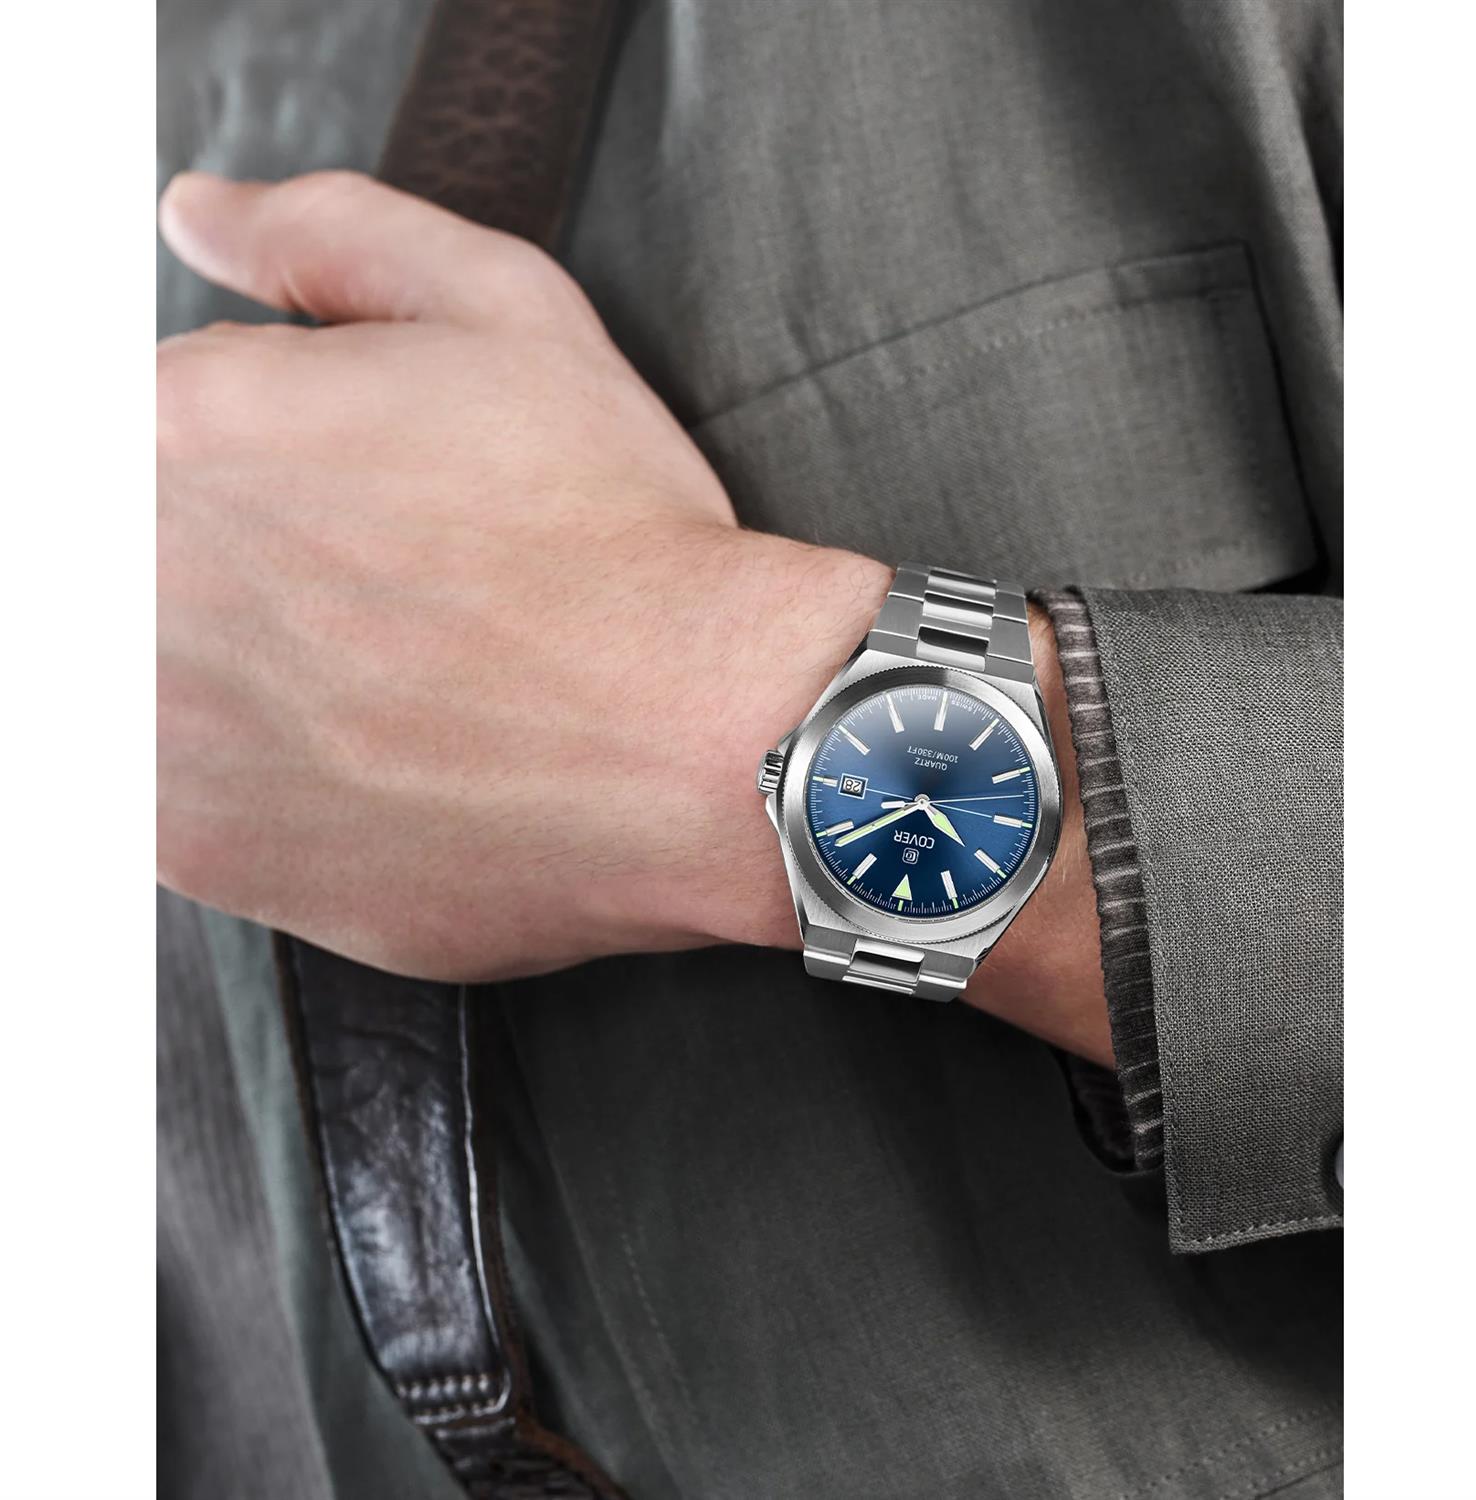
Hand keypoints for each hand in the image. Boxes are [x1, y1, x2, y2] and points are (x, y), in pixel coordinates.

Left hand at [157, 170, 1108, 1063]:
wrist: (702, 746)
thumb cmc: (623, 547)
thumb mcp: (509, 316)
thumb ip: (328, 238)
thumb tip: (203, 217)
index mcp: (181, 430)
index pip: (145, 424)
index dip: (257, 458)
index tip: (333, 502)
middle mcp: (137, 583)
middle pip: (139, 552)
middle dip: (242, 559)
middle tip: (372, 592)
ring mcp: (155, 732)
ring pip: (149, 672)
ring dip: (236, 665)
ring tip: (375, 676)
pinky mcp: (202, 855)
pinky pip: (177, 793)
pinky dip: (255, 770)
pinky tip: (367, 748)